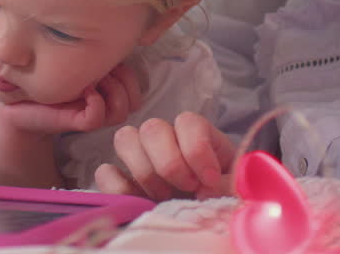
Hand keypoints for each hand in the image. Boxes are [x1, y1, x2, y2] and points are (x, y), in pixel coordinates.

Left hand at [0, 62, 141, 134]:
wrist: (18, 98)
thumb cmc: (45, 73)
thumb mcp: (77, 58)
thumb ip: (97, 54)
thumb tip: (121, 41)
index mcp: (105, 86)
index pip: (136, 88)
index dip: (129, 76)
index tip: (110, 64)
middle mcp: (102, 101)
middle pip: (134, 102)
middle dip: (124, 84)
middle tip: (101, 74)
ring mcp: (90, 113)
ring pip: (121, 112)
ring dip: (112, 93)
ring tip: (91, 82)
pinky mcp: (75, 123)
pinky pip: (97, 117)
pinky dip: (96, 104)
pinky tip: (83, 91)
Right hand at [94, 112, 235, 201]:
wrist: (208, 218)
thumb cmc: (225, 198)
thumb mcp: (236, 189)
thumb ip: (228, 184)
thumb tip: (206, 189)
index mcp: (197, 134)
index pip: (187, 122)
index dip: (196, 150)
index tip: (209, 180)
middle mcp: (167, 139)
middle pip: (152, 128)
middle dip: (169, 163)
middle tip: (186, 188)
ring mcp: (142, 157)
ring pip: (125, 139)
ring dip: (144, 172)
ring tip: (164, 198)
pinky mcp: (123, 181)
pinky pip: (104, 172)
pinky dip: (118, 187)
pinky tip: (141, 202)